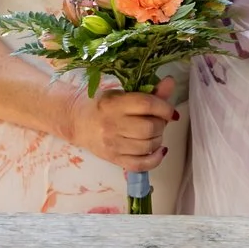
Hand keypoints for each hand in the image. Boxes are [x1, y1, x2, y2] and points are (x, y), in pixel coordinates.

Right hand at [61, 76, 175, 173]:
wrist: (78, 122)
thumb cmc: (104, 106)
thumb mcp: (123, 95)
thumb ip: (148, 92)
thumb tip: (170, 82)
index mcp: (114, 104)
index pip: (147, 104)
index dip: (165, 108)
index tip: (169, 111)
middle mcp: (112, 125)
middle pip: (150, 127)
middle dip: (161, 124)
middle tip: (157, 122)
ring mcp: (112, 145)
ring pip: (148, 146)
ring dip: (158, 140)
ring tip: (153, 134)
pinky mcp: (113, 159)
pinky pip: (140, 165)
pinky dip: (155, 159)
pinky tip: (157, 150)